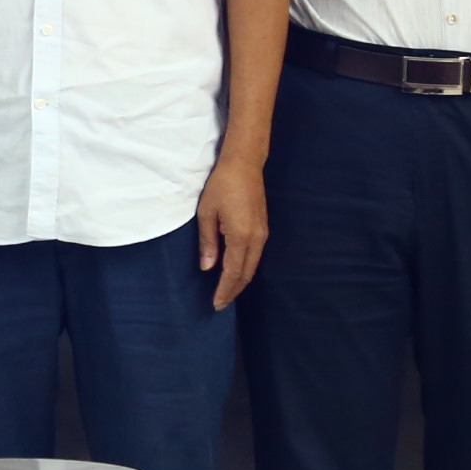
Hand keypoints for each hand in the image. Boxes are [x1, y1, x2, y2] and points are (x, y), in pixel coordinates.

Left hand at [197, 154, 268, 309]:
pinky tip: (236, 272)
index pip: (232, 272)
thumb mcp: (207, 213)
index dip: (224, 290)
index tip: (216, 304)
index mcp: (241, 237)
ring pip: (252, 266)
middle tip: (220, 304)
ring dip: (240, 281)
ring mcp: (262, 234)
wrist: (244, 165)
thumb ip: (208, 242)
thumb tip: (207, 267)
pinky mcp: (263, 228)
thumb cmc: (221, 186)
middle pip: (246, 274)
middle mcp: (256, 239)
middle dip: (233, 290)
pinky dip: (245, 269)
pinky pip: (255, 256)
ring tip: (227, 292)